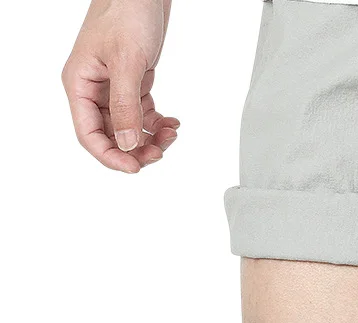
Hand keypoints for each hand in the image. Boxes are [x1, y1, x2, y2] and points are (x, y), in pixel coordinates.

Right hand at [62, 0, 178, 172]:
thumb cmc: (127, 12)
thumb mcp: (126, 62)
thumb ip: (125, 106)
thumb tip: (127, 143)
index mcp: (80, 84)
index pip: (88, 134)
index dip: (111, 156)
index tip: (135, 168)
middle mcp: (94, 89)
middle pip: (111, 136)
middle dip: (136, 149)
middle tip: (160, 152)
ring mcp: (113, 88)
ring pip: (129, 129)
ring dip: (151, 138)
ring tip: (171, 134)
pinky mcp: (132, 83)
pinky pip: (143, 114)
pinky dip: (158, 123)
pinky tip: (172, 123)